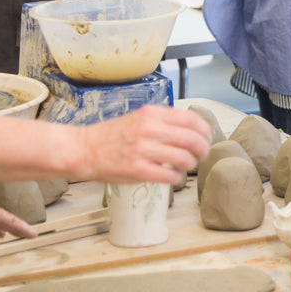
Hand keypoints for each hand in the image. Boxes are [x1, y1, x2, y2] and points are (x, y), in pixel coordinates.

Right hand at [78, 105, 211, 184]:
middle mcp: (149, 129)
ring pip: (184, 158)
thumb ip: (161, 122)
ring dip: (190, 164)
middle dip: (202, 149)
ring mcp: (143, 150)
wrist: (84, 149)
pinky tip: (172, 176)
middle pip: (192, 139)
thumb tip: (189, 130)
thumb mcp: (138, 118)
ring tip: (186, 166)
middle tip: (201, 155)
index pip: (190, 119)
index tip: (206, 137)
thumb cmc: (111, 136)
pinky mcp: (137, 170)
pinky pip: (169, 175)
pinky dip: (176, 178)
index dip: (204, 130)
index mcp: (151, 114)